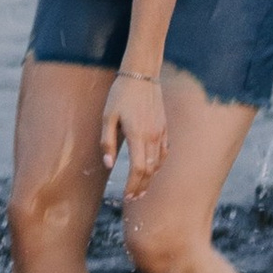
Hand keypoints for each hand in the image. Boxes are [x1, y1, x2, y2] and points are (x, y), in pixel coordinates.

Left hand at [101, 66, 166, 185]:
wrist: (141, 75)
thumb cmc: (120, 94)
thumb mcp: (107, 116)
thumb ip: (107, 141)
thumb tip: (108, 165)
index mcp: (137, 135)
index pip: (138, 169)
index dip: (133, 185)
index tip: (127, 195)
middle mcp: (152, 137)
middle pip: (150, 170)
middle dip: (141, 187)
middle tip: (133, 198)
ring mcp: (161, 132)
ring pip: (158, 163)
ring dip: (150, 178)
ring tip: (141, 189)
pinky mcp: (164, 128)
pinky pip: (164, 152)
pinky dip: (158, 165)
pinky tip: (152, 170)